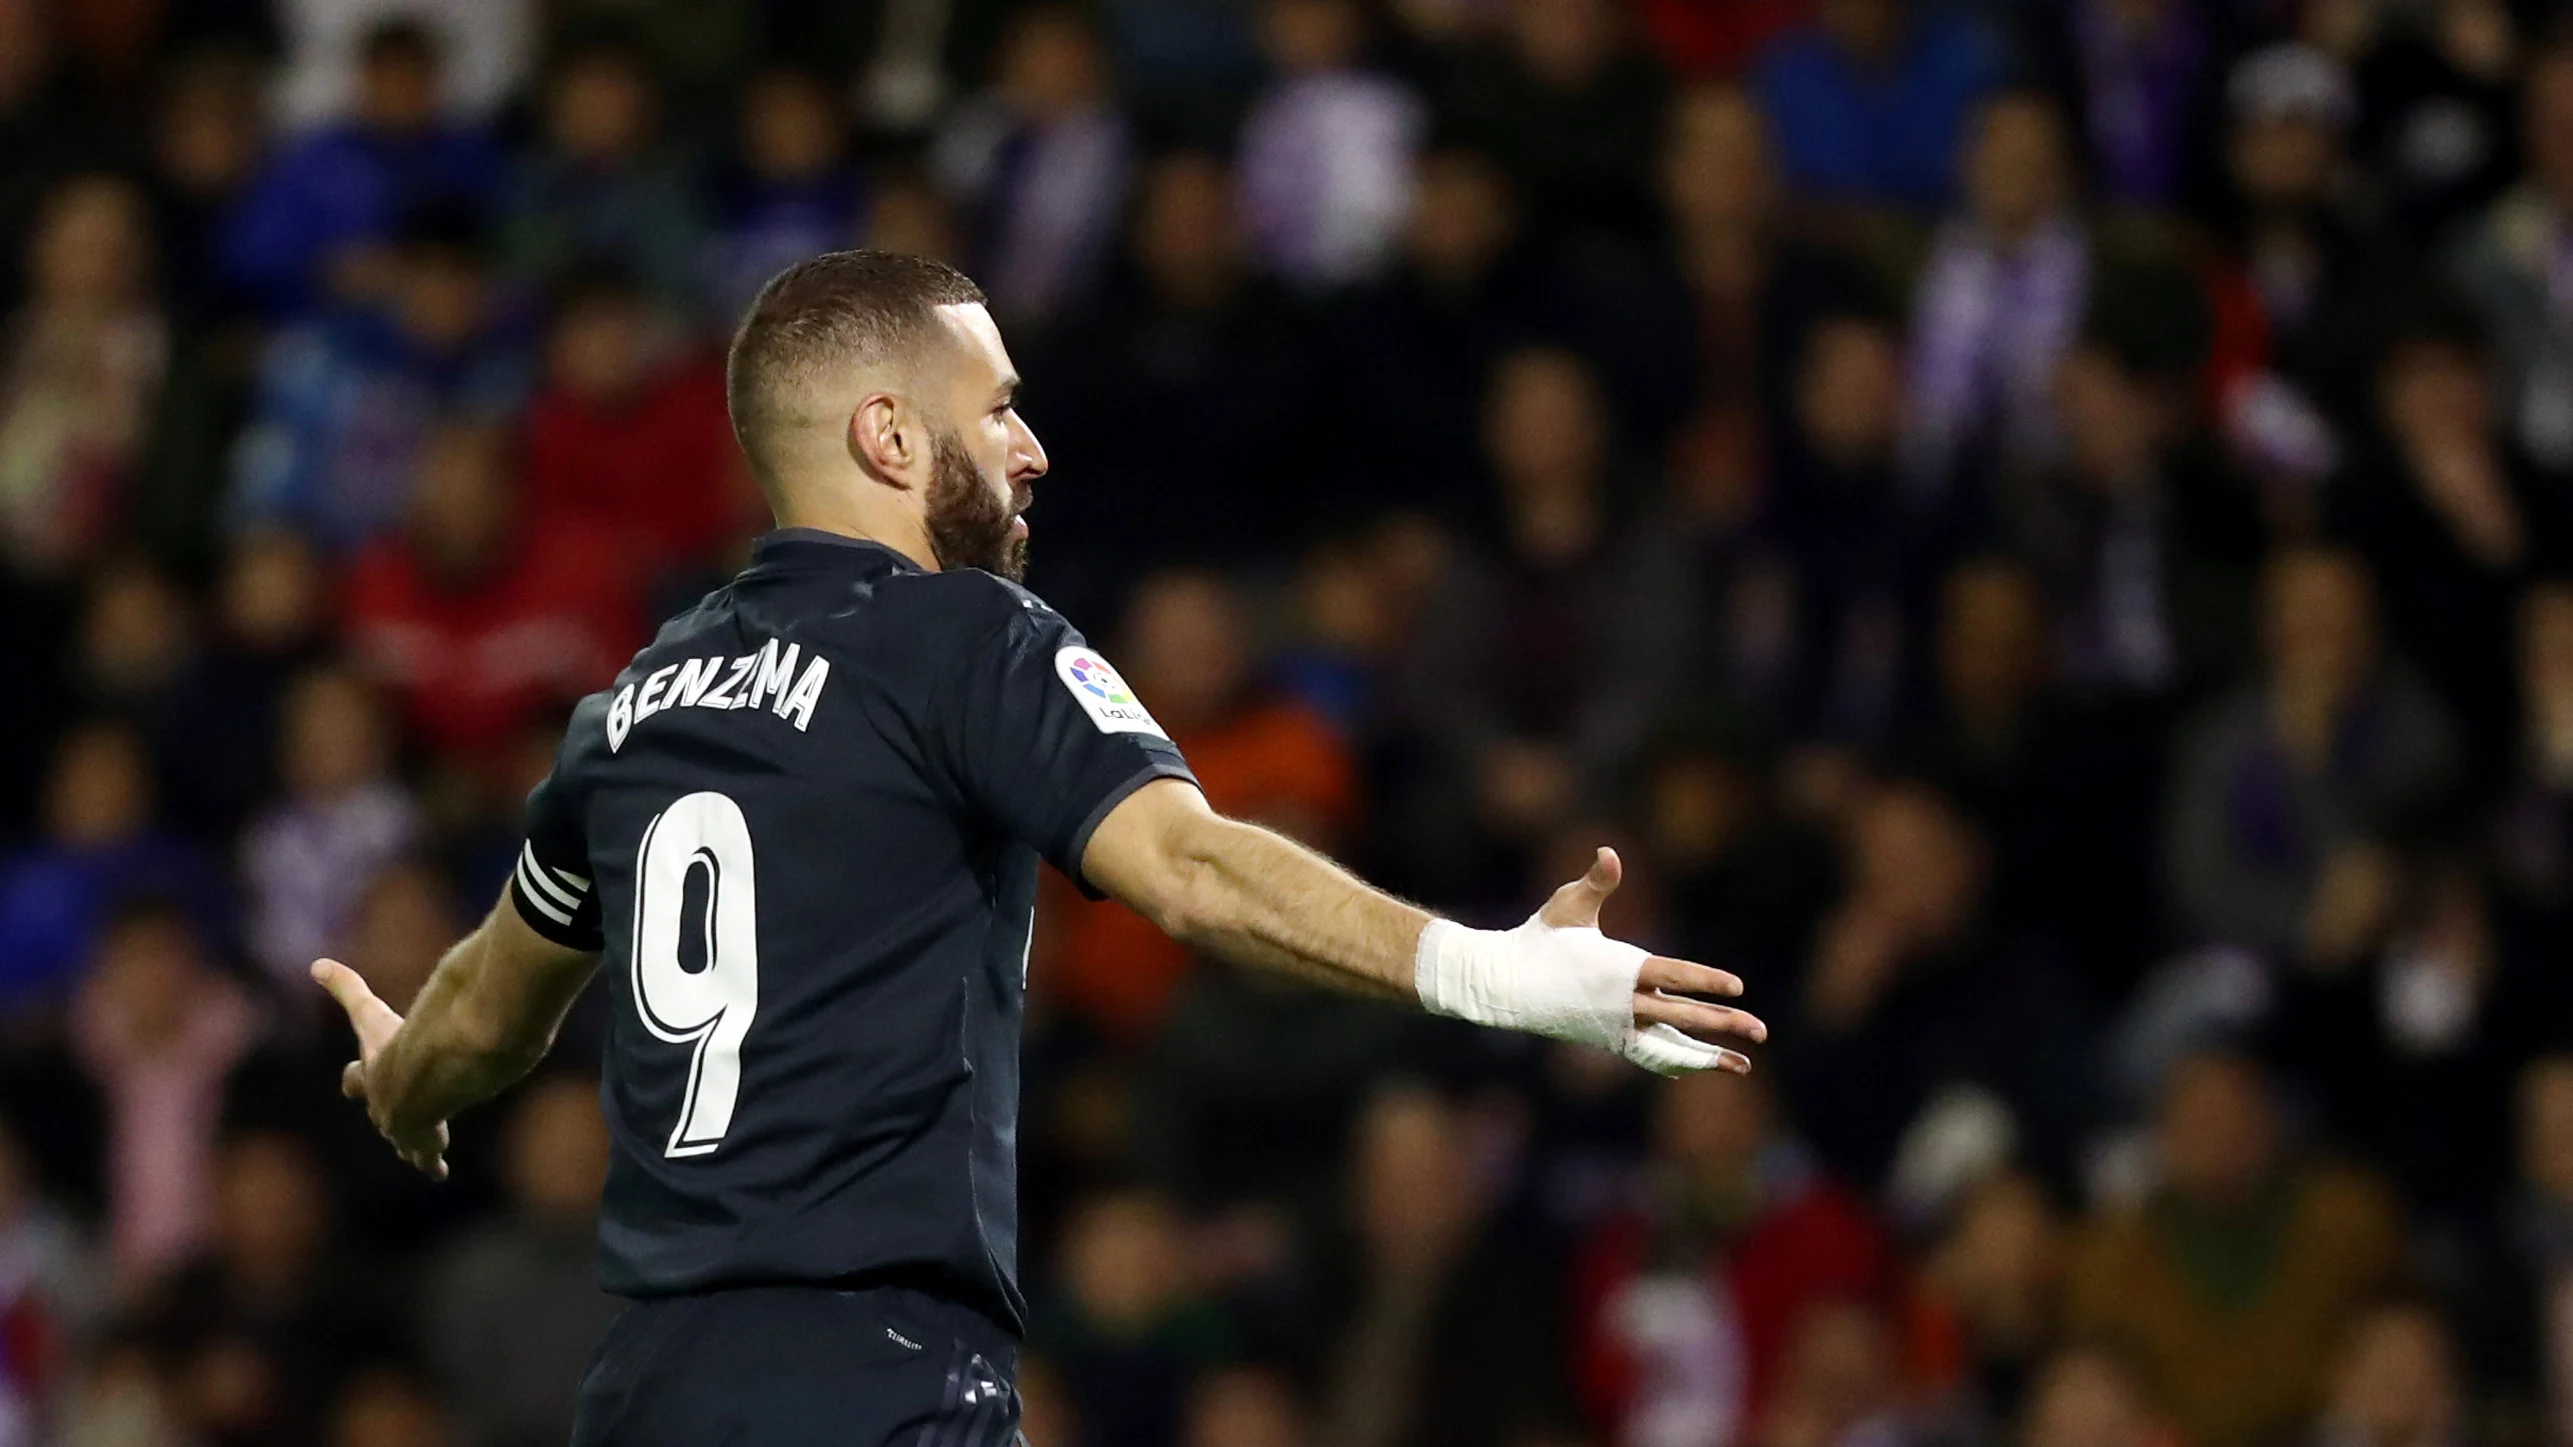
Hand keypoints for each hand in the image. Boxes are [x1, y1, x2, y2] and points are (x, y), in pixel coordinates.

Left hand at [312, 959, 450, 1179]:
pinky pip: (428, 1156)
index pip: (358, 1078)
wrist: (421, 1080)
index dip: (358, 1078)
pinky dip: (432, 1163)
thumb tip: (316, 964)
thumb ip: (346, 988)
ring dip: (411, 1146)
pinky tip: (438, 1173)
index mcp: (373, 1076)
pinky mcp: (425, 1141)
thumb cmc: (397, 1045)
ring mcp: (403, 1127)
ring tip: (416, 1155)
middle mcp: (384, 1105)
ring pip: (405, 1141)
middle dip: (387, 1116)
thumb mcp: (370, 1014)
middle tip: (390, 1121)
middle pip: (382, 1114)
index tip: (353, 1081)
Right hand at [1539, 849, 1766, 1074]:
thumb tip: (1609, 852)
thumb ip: (1596, 882)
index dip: (1707, 981)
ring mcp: (1617, 1026)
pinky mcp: (1609, 1039)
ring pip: (1672, 1046)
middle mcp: (1623, 1002)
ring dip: (1708, 1056)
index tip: (1738, 988)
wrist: (1504, 986)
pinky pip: (1652, 1055)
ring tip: (1741, 1066)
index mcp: (1618, 968)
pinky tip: (1701, 1067)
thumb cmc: (1538, 939)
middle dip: (1724, 1023)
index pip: (1673, 977)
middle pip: (1683, 1016)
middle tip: (1760, 1030)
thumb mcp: (1567, 906)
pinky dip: (1677, 1062)